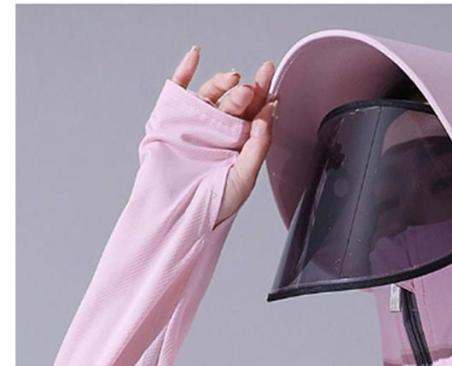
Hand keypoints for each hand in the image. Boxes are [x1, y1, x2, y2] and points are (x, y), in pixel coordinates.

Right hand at [171, 46, 277, 227]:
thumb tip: (270, 114)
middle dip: (244, 93)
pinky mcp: (172, 121)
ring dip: (222, 83)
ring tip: (232, 78)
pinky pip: (178, 91)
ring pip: (210, 95)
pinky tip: (196, 55)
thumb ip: (259, 146)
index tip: (269, 75)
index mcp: (240, 144)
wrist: (178, 216)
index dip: (263, 94)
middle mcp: (219, 132)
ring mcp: (195, 125)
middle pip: (234, 104)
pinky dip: (185, 71)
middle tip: (249, 90)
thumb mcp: (245, 177)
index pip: (254, 114)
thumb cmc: (215, 204)